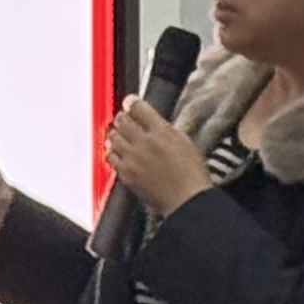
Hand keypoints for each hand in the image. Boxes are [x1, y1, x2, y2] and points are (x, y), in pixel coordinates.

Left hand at [104, 97, 213, 219]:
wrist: (186, 200)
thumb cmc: (192, 175)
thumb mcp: (185, 142)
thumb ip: (167, 130)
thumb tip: (154, 122)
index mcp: (162, 132)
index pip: (140, 108)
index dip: (132, 102)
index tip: (130, 102)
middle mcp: (144, 142)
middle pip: (123, 121)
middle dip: (122, 117)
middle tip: (124, 118)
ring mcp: (133, 158)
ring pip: (114, 137)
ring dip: (116, 133)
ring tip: (120, 134)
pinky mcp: (126, 174)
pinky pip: (111, 157)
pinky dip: (112, 152)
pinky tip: (117, 152)